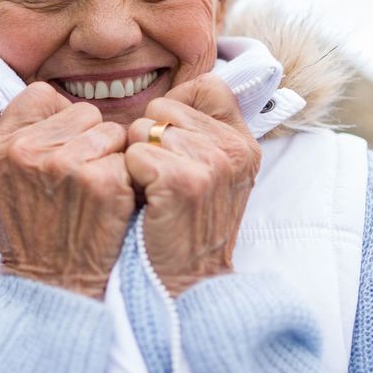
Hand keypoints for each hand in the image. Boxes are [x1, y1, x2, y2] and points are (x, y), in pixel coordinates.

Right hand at [0, 82, 134, 299]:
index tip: (64, 146)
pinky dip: (126, 180)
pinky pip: (128, 158)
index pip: (41, 95)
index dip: (60, 119)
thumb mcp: (2, 184)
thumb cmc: (32, 236)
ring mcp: (65, 165)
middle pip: (83, 111)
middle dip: (89, 139)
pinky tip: (110, 204)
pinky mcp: (101, 182)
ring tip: (93, 192)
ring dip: (111, 158)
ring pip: (111, 131)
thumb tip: (40, 98)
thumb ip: (17, 139)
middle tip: (80, 178)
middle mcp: (26, 151)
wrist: (53, 289)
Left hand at [125, 75, 260, 296]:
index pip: (206, 85)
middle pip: (164, 106)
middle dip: (149, 137)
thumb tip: (169, 95)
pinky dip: (129, 176)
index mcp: (242, 142)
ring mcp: (213, 164)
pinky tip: (145, 203)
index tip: (170, 142)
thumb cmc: (181, 226)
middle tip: (159, 179)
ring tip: (153, 194)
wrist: (183, 287)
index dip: (176, 107)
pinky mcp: (185, 181)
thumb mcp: (208, 175)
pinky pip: (134, 153)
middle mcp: (234, 148)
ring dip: (136, 159)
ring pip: (144, 128)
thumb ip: (199, 132)